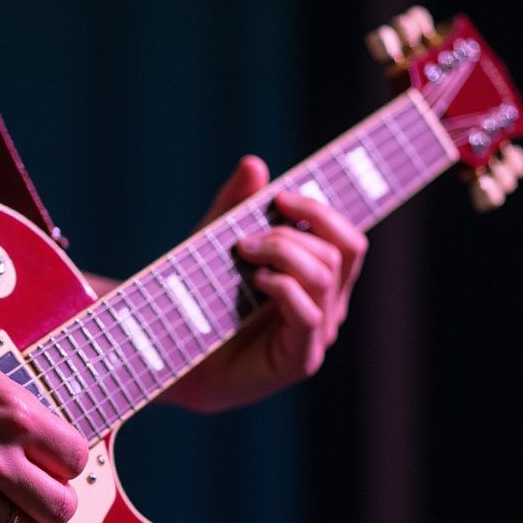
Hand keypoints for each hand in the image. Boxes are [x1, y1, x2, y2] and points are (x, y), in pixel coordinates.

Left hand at [166, 155, 367, 411]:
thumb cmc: (201, 300)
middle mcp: (327, 304)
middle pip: (340, 251)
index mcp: (319, 277)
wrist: (175, 354)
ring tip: (244, 253)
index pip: (346, 238)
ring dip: (285, 253)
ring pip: (325, 276)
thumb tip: (255, 163)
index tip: (279, 197)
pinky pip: (309, 314)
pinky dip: (284, 288)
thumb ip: (235, 206)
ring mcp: (317, 334)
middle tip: (247, 237)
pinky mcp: (300, 360)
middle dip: (294, 232)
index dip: (322, 211)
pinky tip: (256, 281)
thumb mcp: (215, 243)